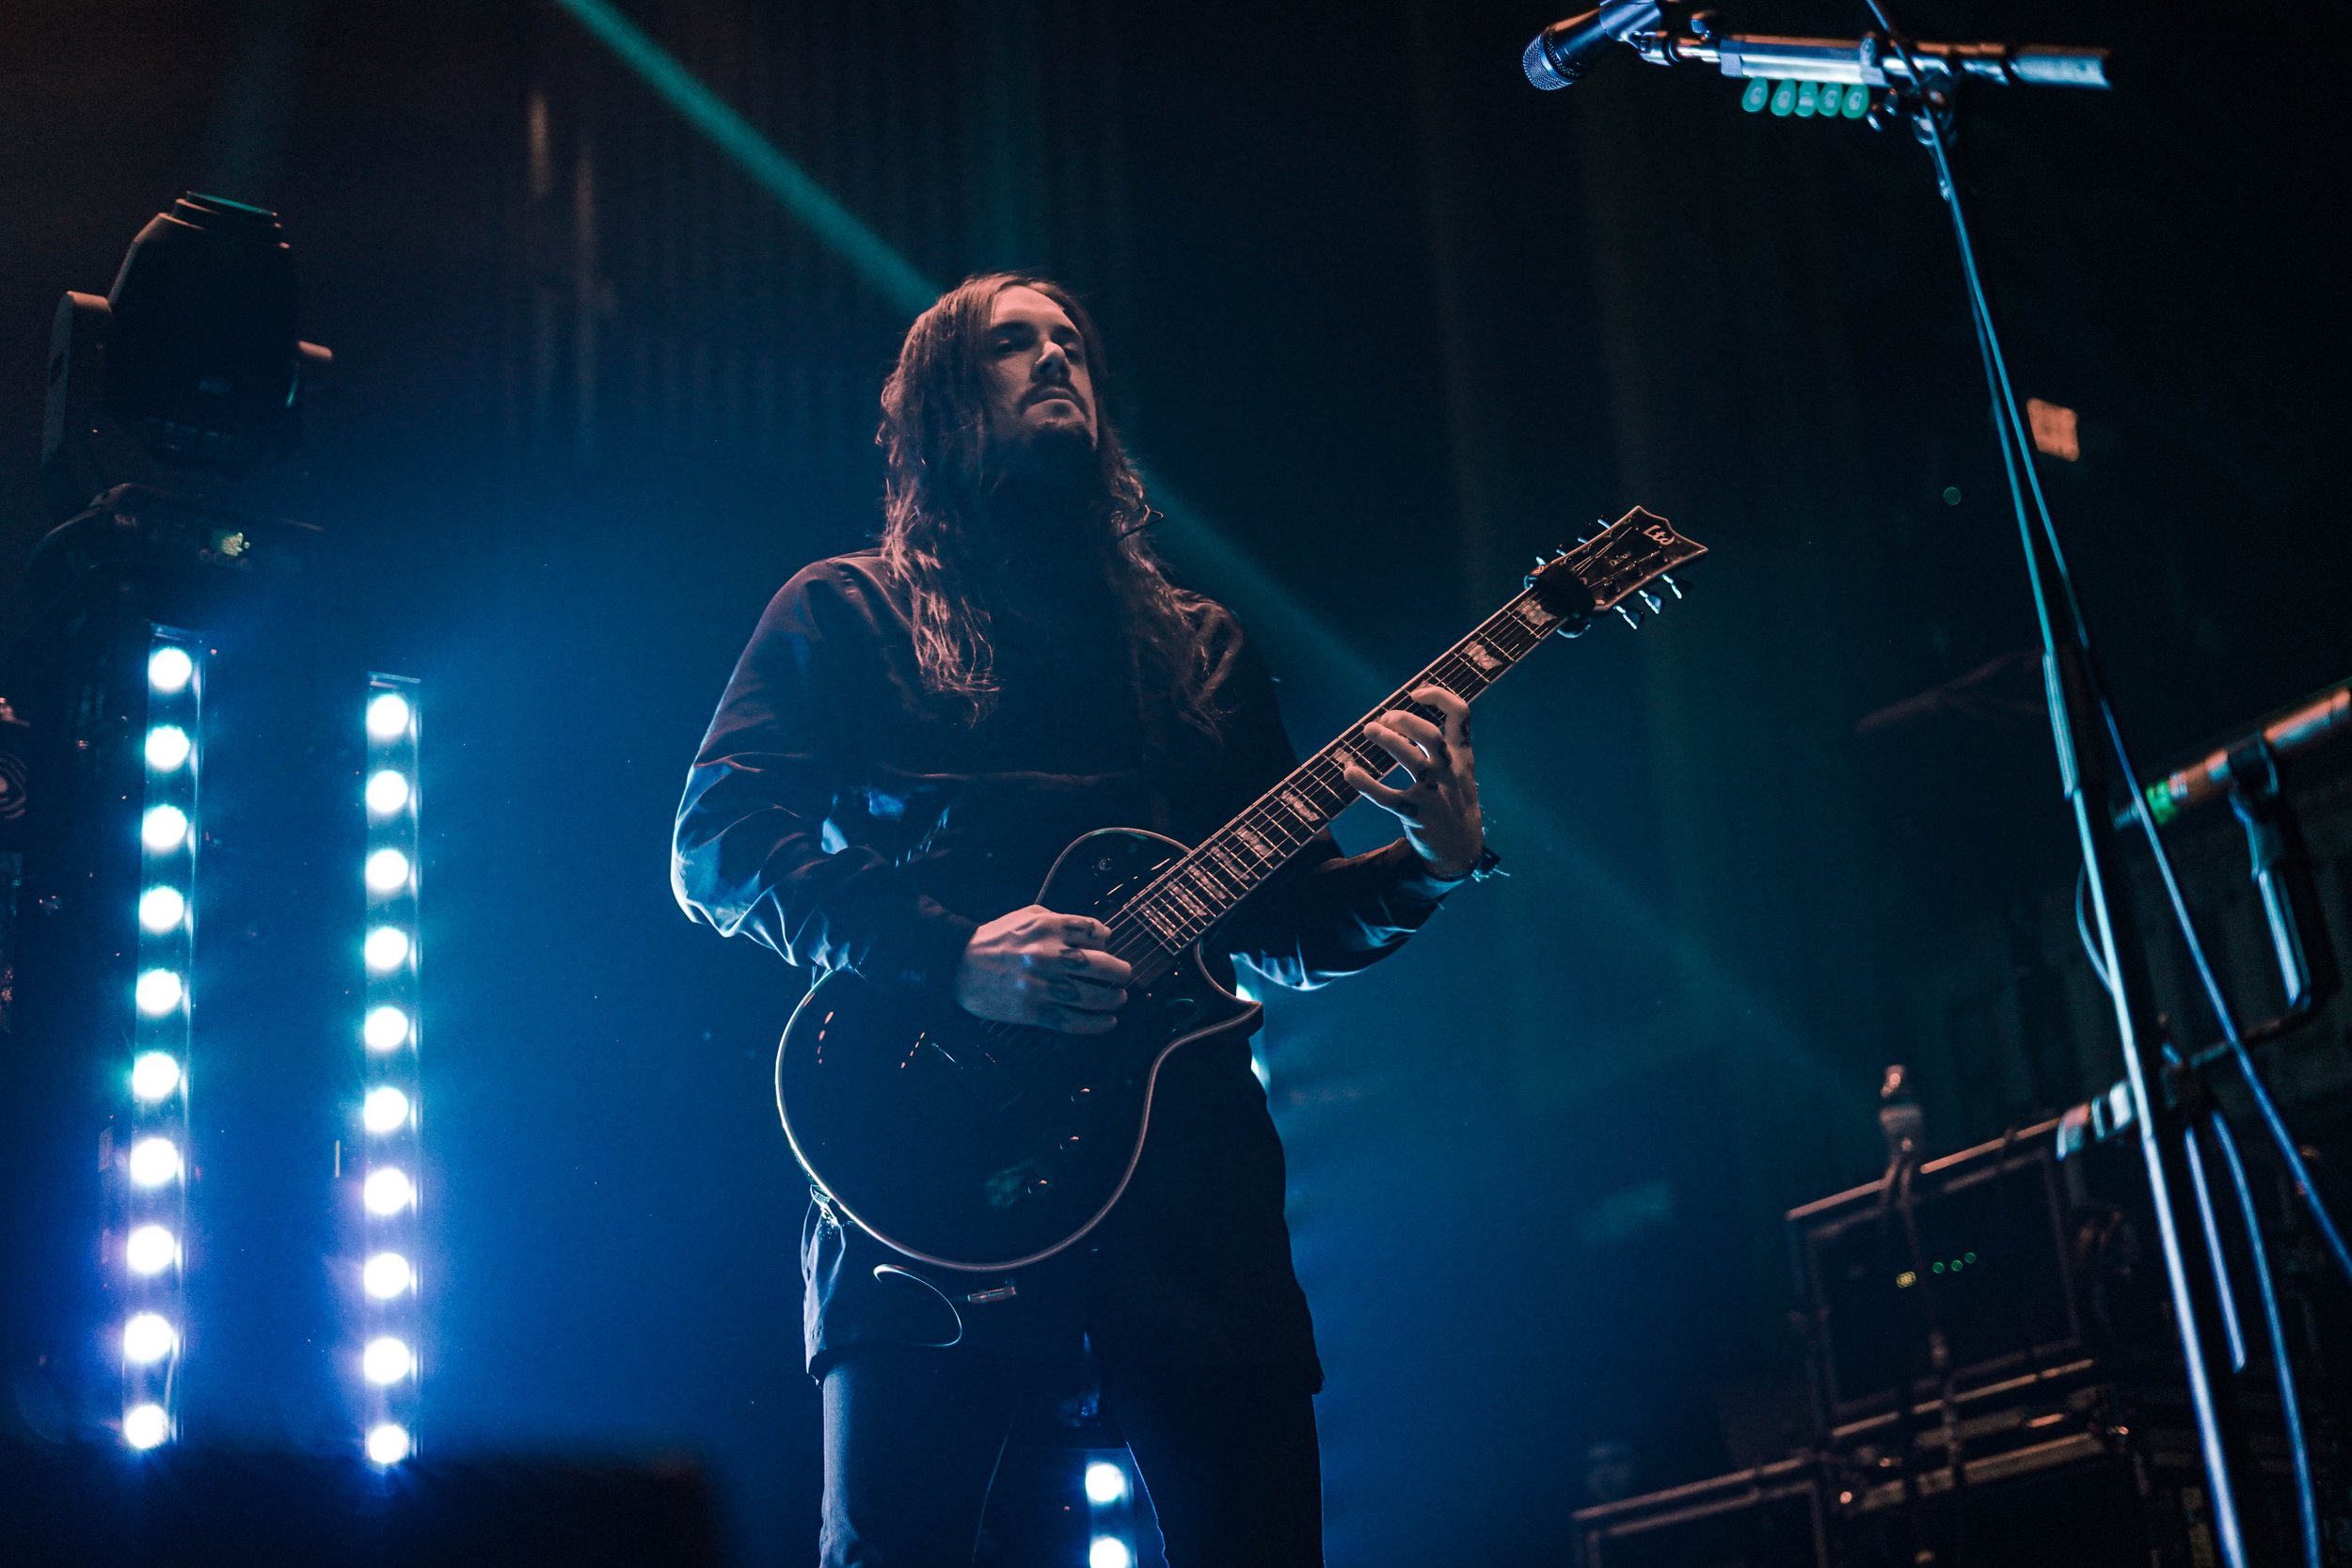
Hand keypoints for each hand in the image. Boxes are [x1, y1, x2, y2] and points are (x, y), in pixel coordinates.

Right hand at [952, 905, 1133, 1033]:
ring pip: (1092, 997)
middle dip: (1120, 972)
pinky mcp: (1032, 1011)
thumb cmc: (997, 938)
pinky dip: (1095, 1025)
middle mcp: (1048, 955)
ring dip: (1113, 1000)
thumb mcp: (1028, 916)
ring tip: (1118, 1000)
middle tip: (1124, 976)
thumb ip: (1062, 921)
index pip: (1096, 931)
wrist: (958, 964)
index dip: (1107, 940)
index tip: (1107, 947)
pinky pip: (1072, 1021)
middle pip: (1102, 965)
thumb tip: (1097, 934)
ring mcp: (1040, 985)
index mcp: (1048, 927)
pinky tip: (1106, 1022)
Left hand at [1340, 685, 1483, 879]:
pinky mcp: (1415, 815)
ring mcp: (1434, 794)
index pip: (1460, 714)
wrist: (1461, 847)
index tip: (1414, 694)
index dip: (1438, 695)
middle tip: (1385, 718)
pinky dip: (1366, 784)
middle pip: (1431, 736)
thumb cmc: (1453, 798)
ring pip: (1412, 762)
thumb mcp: (1460, 768)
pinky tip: (1349, 771)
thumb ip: (1444, 742)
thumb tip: (1405, 712)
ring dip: (1388, 741)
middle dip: (1405, 721)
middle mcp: (1450, 771)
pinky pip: (1388, 798)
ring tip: (1369, 730)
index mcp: (1461, 755)